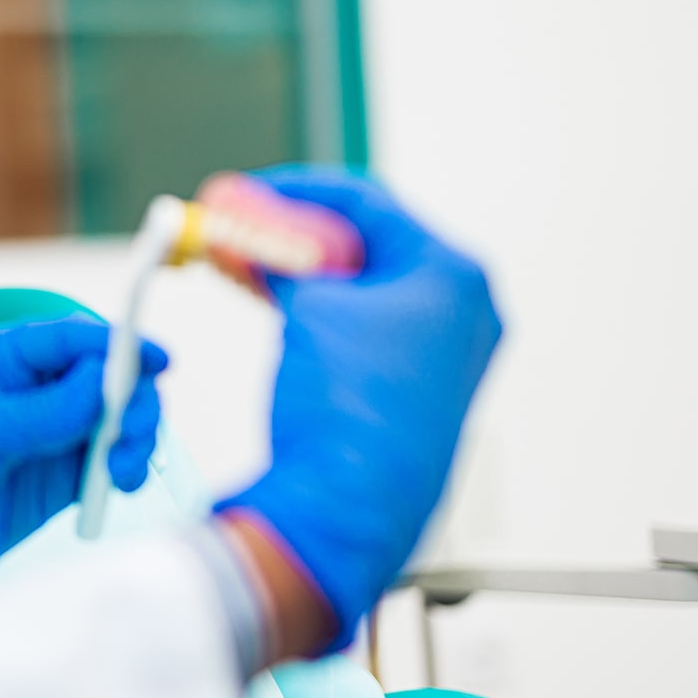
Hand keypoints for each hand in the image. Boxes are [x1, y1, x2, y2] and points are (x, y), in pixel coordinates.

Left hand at [0, 318, 166, 612]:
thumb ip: (45, 411)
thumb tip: (108, 380)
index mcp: (1, 359)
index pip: (75, 338)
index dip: (121, 344)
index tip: (157, 360)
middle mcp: (30, 391)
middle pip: (109, 378)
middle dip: (132, 402)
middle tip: (128, 440)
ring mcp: (46, 437)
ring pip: (116, 422)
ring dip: (133, 441)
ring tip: (119, 475)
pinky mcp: (54, 482)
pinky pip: (107, 464)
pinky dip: (123, 472)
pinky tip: (115, 488)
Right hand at [213, 167, 501, 652]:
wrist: (349, 506)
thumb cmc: (346, 406)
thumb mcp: (307, 308)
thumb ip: (278, 256)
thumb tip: (240, 227)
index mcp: (453, 273)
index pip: (367, 204)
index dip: (295, 190)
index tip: (245, 191)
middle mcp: (463, 307)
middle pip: (366, 242)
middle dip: (292, 230)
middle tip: (235, 221)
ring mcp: (444, 350)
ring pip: (360, 285)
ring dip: (297, 268)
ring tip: (237, 257)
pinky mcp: (418, 386)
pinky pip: (362, 324)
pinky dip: (315, 306)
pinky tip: (268, 296)